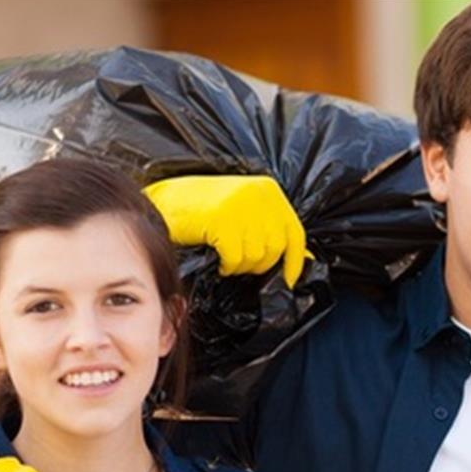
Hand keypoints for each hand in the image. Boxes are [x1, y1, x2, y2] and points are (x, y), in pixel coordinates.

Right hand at [143, 175, 306, 287]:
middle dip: (259, 265)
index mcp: (269, 191)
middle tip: (239, 261)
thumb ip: (272, 230)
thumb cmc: (205, 211)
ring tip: (226, 256)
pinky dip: (227, 266)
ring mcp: (241, 207)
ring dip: (241, 266)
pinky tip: (218, 259)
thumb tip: (304, 260)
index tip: (290, 280)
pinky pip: (236, 259)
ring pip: (256, 257)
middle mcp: (259, 195)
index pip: (294, 233)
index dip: (294, 261)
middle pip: (275, 249)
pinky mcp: (223, 220)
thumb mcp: (246, 212)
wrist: (166, 202)